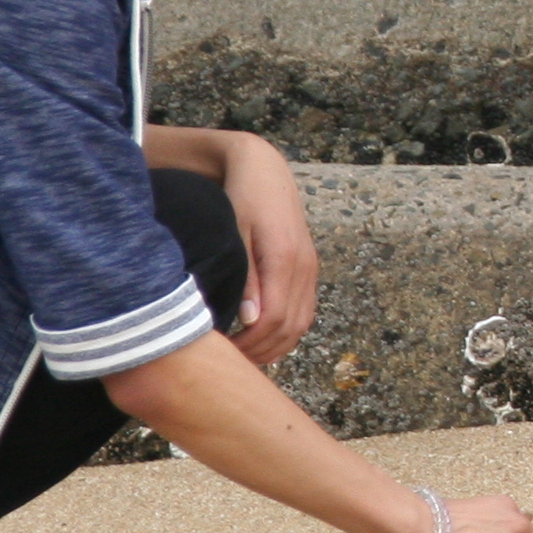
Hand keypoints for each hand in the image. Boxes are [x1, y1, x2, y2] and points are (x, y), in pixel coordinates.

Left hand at [220, 132, 317, 364]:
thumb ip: (246, 277)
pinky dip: (285, 333)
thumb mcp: (237, 233)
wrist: (265, 171)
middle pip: (289, 329)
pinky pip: (304, 314)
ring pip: (300, 326)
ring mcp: (310, 271)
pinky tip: (260, 338)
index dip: (248, 344)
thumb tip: (250, 320)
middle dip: (259, 352)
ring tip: (242, 355)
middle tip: (227, 362)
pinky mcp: (309, 271)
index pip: (273, 320)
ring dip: (274, 347)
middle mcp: (305, 268)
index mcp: (285, 259)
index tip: (221, 352)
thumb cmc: (242, 198)